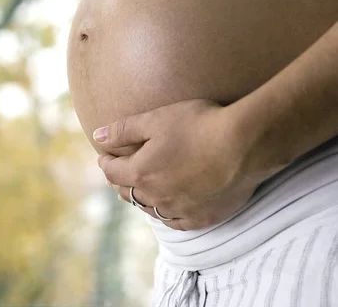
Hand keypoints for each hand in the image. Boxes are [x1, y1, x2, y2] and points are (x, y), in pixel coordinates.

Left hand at [95, 99, 261, 230]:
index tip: (105, 156)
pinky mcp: (204, 217)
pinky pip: (177, 221)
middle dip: (120, 182)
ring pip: (152, 209)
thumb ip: (123, 130)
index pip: (112, 172)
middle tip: (119, 173)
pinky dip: (168, 213)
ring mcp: (180, 210)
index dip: (106, 162)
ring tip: (142, 190)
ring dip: (143, 198)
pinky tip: (169, 208)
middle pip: (129, 193)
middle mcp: (157, 197)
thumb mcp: (156, 119)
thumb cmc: (198, 125)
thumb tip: (97, 137)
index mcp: (141, 173)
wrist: (244, 145)